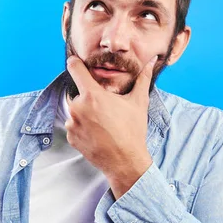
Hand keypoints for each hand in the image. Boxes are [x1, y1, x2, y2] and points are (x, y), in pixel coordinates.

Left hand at [65, 55, 157, 198]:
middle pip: (79, 94)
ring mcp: (72, 124)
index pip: (74, 68)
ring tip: (103, 124)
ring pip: (76, 111)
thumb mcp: (139, 102)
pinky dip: (83, 128)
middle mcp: (78, 107)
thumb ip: (142, 79)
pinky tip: (98, 134)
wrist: (126, 161)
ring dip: (86, 114)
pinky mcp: (71, 137)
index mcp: (93, 95)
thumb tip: (151, 61)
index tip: (75, 62)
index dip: (75, 63)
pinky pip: (74, 127)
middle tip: (105, 110)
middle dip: (89, 98)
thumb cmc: (133, 131)